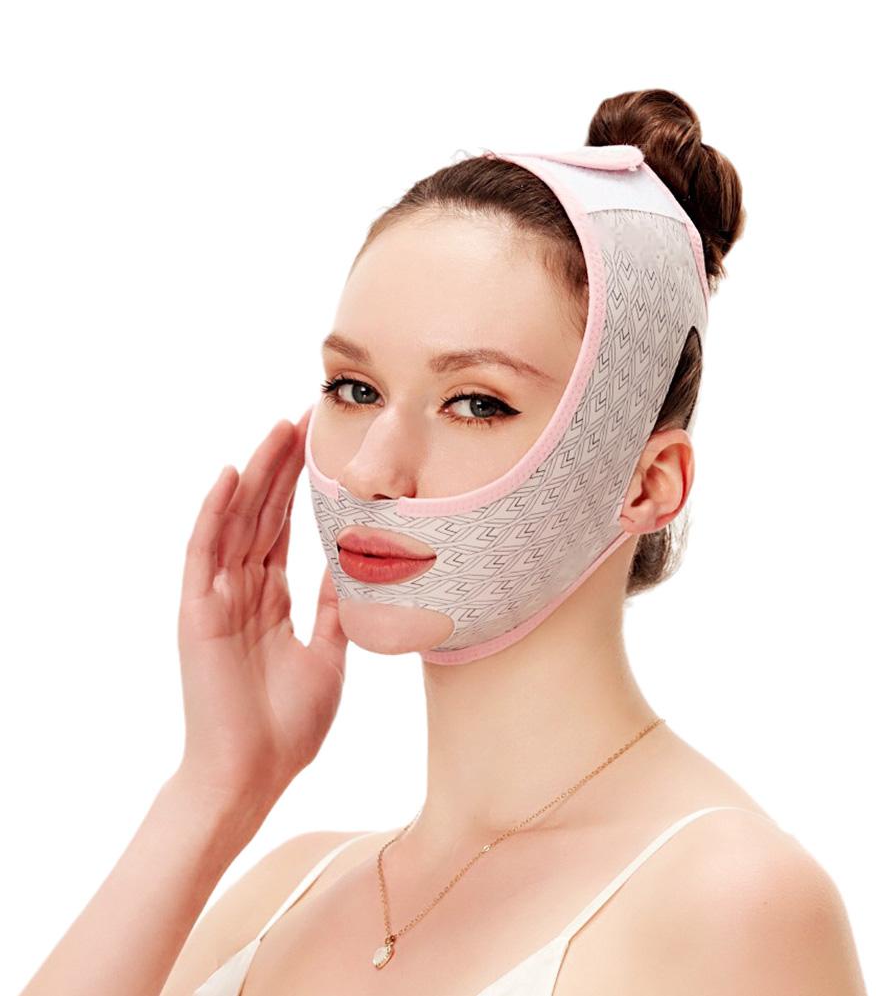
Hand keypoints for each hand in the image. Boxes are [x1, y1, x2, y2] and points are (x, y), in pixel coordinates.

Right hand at [174, 410, 346, 813]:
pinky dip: (215, 514)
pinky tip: (230, 477)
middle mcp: (243, 590)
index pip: (285, 528)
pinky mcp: (199, 612)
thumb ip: (335, 610)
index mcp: (271, 599)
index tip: (321, 448)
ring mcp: (218, 597)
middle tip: (304, 418)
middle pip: (264, 514)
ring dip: (256, 475)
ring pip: (237, 521)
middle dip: (283, 467)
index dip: (301, 488)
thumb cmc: (288, 726)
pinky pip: (204, 553)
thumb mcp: (328, 654)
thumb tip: (357, 571)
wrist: (254, 775)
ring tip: (277, 430)